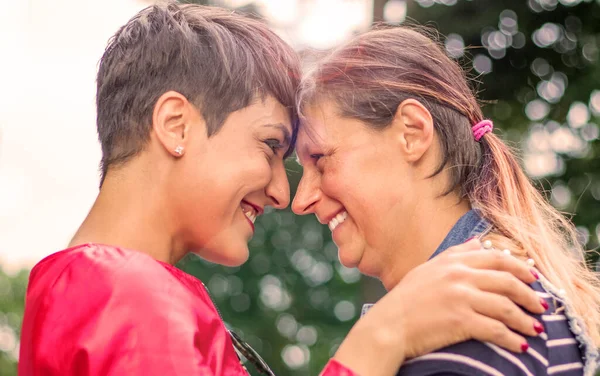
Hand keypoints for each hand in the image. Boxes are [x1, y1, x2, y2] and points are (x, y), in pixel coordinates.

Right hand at [332, 239, 544, 375]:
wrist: (388, 325)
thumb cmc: (405, 299)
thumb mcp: (428, 269)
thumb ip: (454, 255)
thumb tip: (477, 243)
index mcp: (452, 261)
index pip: (496, 258)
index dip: (520, 268)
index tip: (534, 278)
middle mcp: (459, 276)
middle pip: (507, 281)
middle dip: (530, 294)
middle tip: (542, 305)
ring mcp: (460, 297)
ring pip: (506, 306)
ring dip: (526, 319)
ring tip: (537, 328)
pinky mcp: (460, 321)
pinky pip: (496, 329)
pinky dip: (513, 339)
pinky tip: (522, 346)